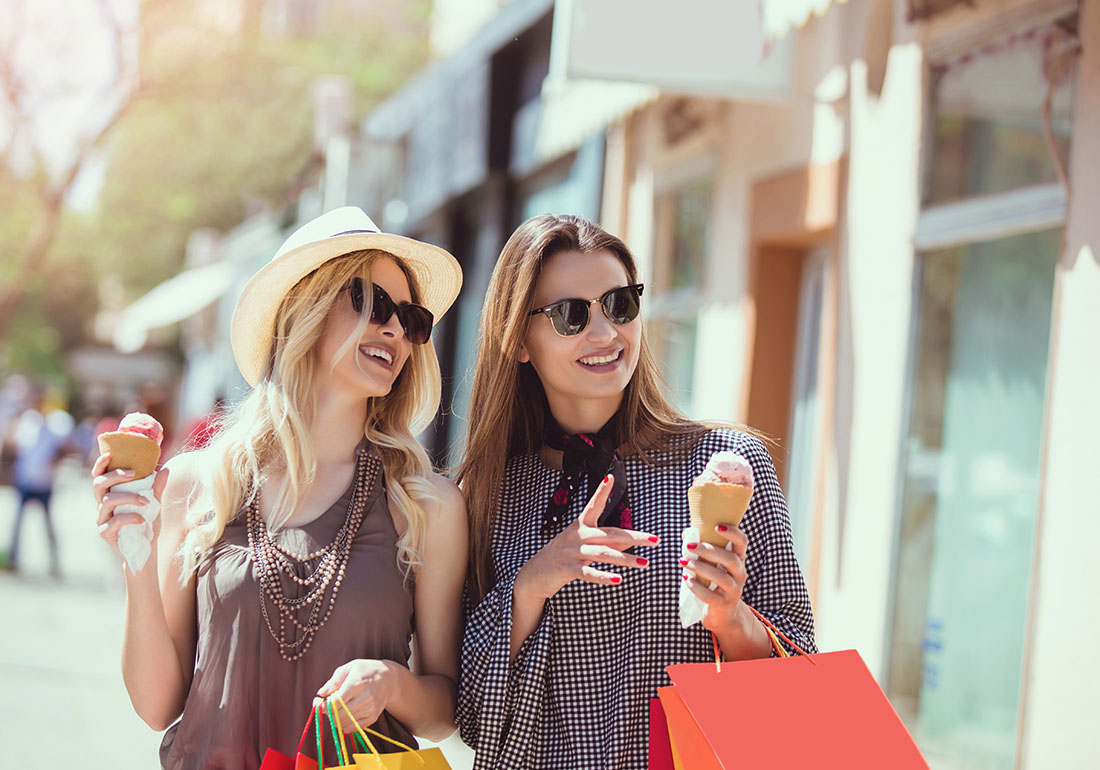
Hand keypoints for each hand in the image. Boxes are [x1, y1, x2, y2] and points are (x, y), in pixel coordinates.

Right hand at [91, 452, 168, 561]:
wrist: (147, 550)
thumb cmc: (147, 523)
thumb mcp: (154, 503)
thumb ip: (156, 487)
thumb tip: (165, 468)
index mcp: (111, 494)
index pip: (100, 475)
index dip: (101, 464)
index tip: (110, 454)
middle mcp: (103, 505)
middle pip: (98, 484)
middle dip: (115, 475)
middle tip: (133, 474)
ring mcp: (102, 519)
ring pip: (107, 501)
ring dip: (128, 497)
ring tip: (146, 501)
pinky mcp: (105, 533)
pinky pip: (114, 521)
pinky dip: (129, 517)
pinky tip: (142, 519)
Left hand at [314, 659, 397, 729]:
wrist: (389, 678)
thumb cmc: (365, 670)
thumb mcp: (349, 668)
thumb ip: (333, 681)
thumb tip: (320, 694)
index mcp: (357, 683)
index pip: (336, 702)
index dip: (323, 705)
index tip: (318, 702)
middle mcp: (365, 697)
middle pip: (339, 715)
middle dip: (328, 712)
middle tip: (326, 705)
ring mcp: (370, 708)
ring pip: (344, 723)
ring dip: (336, 718)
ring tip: (337, 708)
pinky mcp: (373, 717)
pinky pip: (353, 728)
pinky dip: (345, 724)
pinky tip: (345, 714)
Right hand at [514, 474, 658, 601]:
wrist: (536, 573)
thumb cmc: (566, 555)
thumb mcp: (584, 544)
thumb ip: (607, 542)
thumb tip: (631, 543)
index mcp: (580, 524)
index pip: (593, 505)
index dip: (601, 491)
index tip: (610, 477)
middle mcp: (576, 535)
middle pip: (610, 534)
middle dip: (634, 537)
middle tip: (655, 540)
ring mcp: (571, 551)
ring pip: (603, 554)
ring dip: (626, 559)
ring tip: (645, 563)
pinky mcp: (567, 569)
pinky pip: (588, 573)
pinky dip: (604, 576)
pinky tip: (618, 579)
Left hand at [681, 525, 748, 634]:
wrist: (723, 612)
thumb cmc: (714, 580)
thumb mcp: (712, 564)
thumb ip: (702, 547)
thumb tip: (687, 533)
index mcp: (738, 559)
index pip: (742, 542)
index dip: (732, 533)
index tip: (716, 526)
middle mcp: (740, 574)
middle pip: (730, 559)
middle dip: (709, 550)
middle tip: (689, 546)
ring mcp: (734, 590)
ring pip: (721, 577)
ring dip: (700, 567)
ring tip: (683, 562)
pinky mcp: (723, 604)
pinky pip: (711, 596)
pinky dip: (697, 587)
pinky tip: (686, 579)